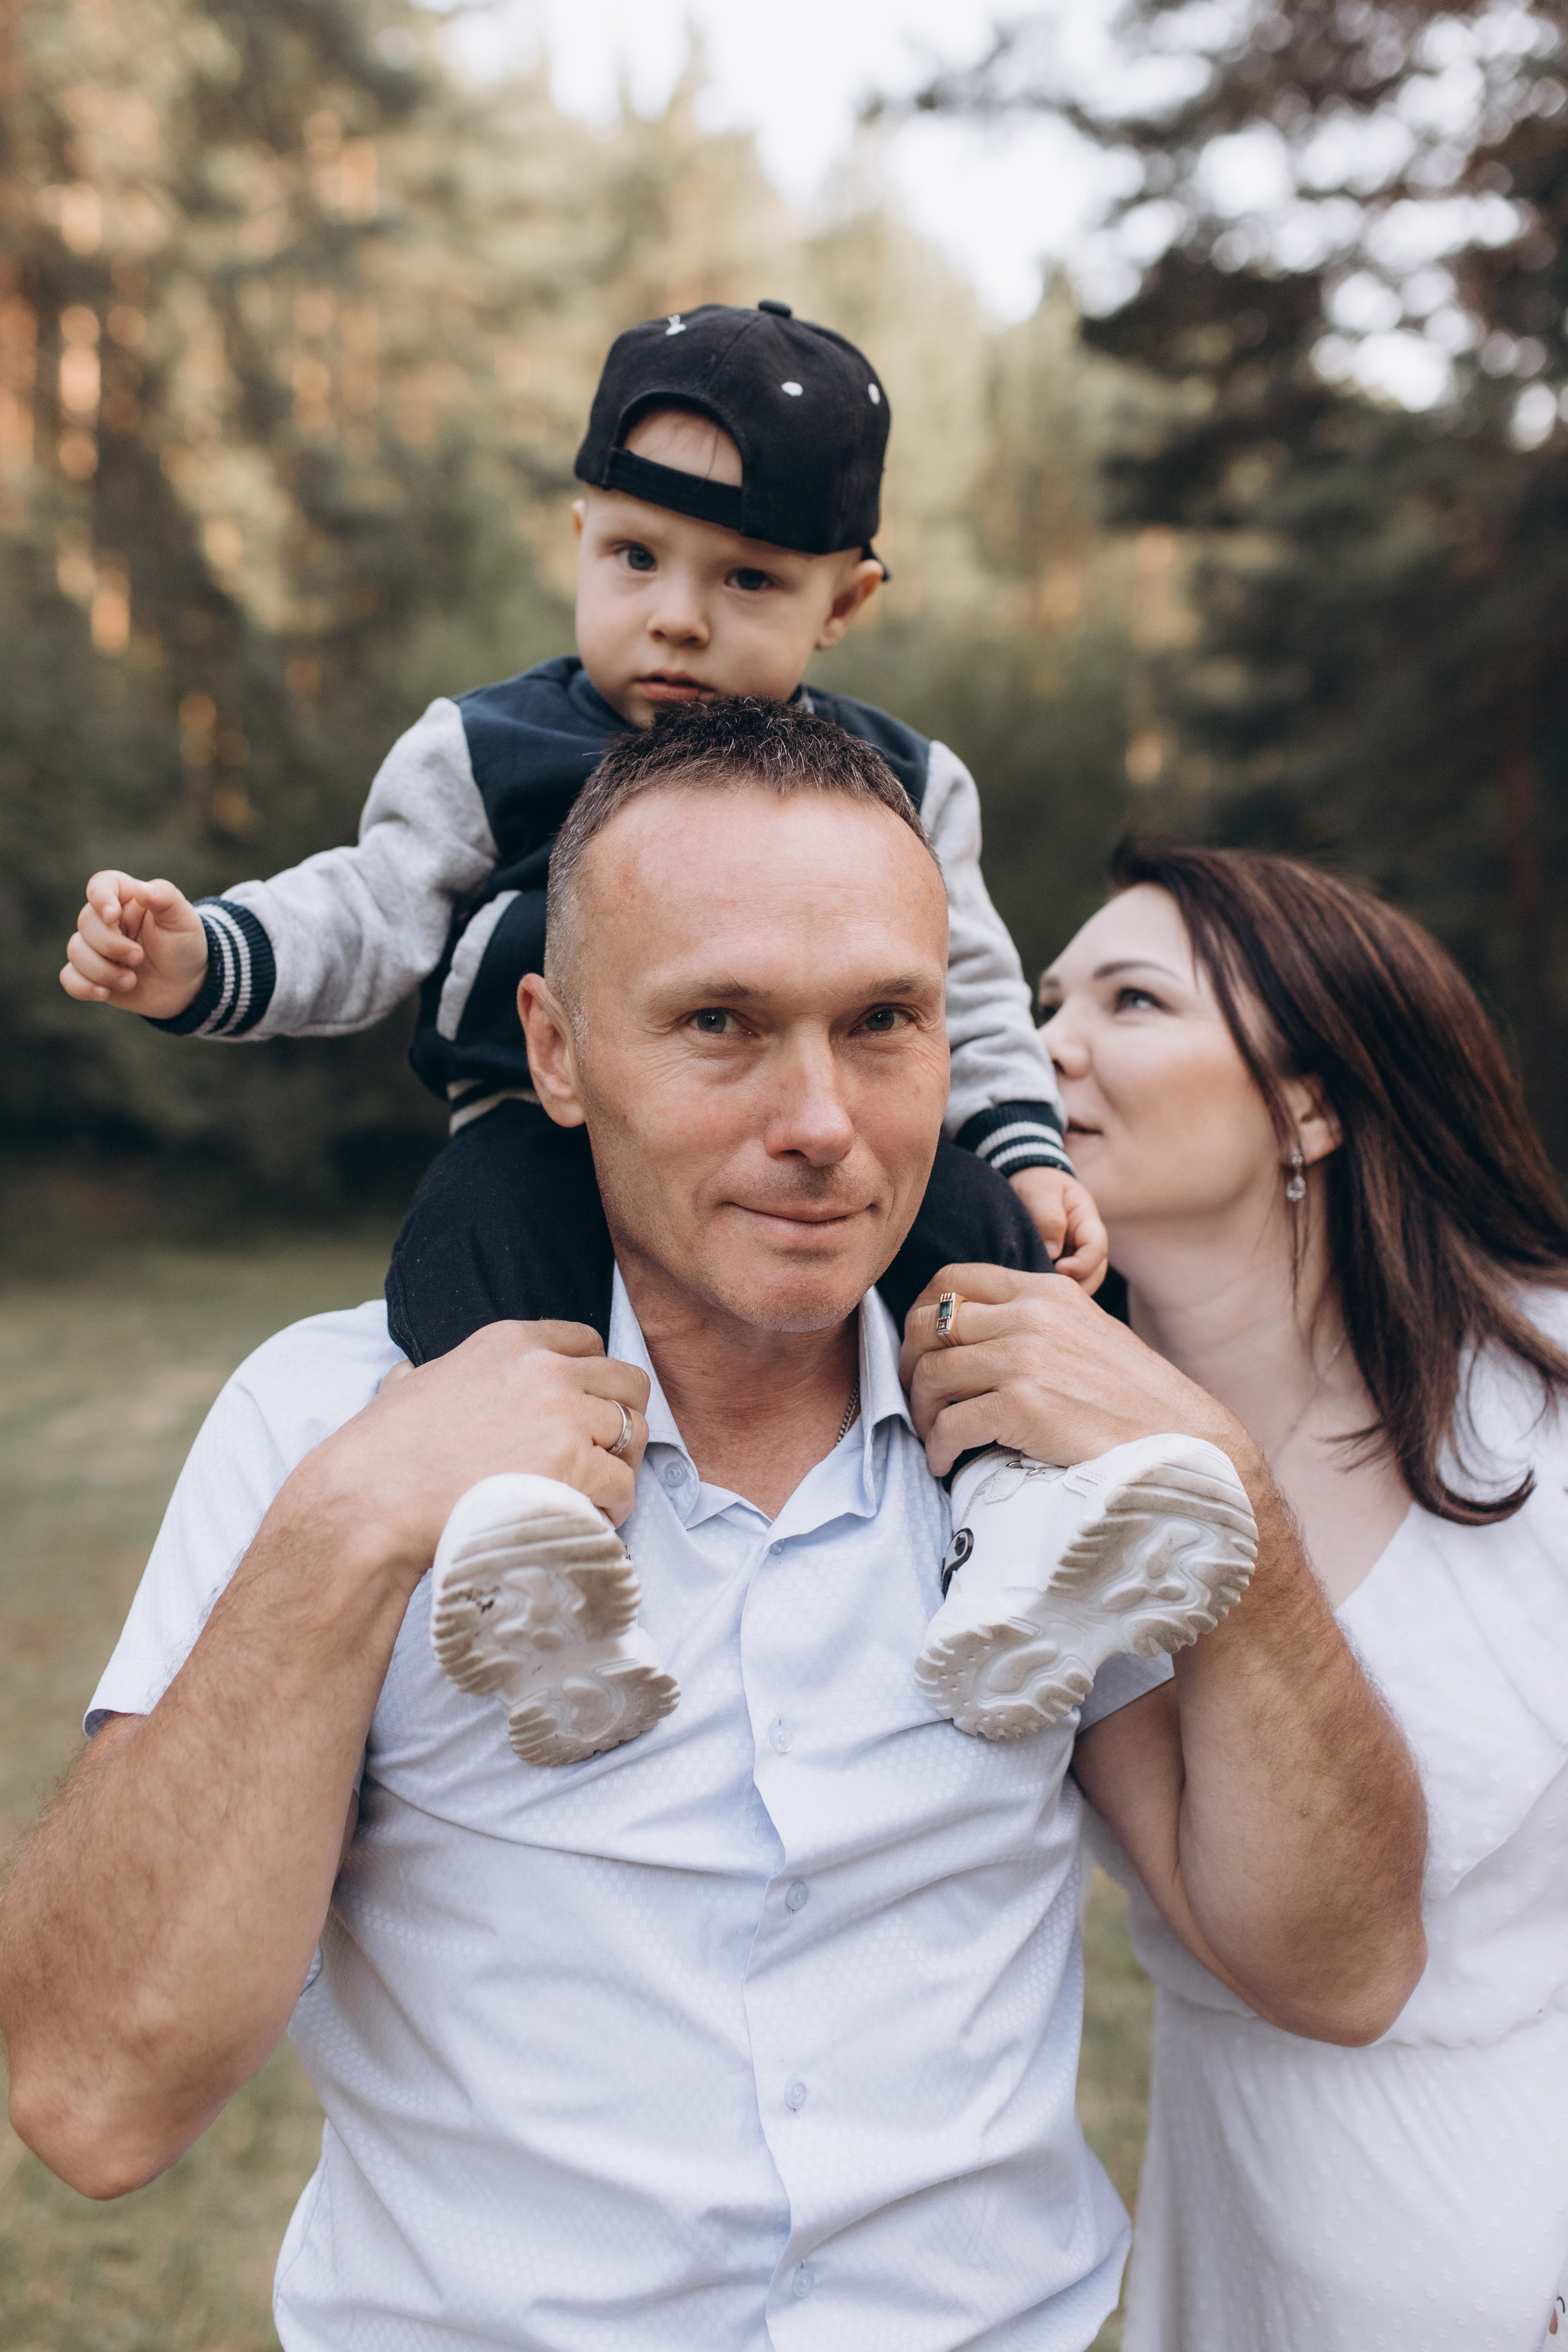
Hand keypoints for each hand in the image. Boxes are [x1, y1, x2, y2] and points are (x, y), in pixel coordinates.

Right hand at [61, 872, 209, 1016]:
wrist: (188, 985)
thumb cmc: (185, 946)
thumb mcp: (184, 919)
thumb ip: (166, 897)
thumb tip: (142, 889)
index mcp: (127, 899)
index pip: (101, 885)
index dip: (100, 898)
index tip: (112, 916)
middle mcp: (106, 921)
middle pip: (86, 922)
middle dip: (111, 945)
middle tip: (138, 957)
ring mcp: (96, 948)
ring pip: (75, 951)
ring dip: (102, 970)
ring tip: (130, 981)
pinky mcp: (91, 975)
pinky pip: (69, 977)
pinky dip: (82, 986)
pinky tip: (104, 993)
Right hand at [301, 1321, 652, 1589]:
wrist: (369, 1502)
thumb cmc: (379, 1453)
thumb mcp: (405, 1388)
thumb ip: (425, 1376)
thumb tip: (409, 1377)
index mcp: (509, 1342)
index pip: (587, 1342)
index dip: (593, 1381)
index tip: (584, 1414)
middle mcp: (545, 1369)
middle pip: (628, 1383)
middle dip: (621, 1421)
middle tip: (601, 1458)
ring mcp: (562, 1415)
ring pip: (634, 1433)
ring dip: (619, 1467)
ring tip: (594, 1496)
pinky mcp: (571, 1465)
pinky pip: (622, 1484)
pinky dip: (613, 1507)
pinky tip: (587, 1520)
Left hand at [899, 1262, 1250, 1479]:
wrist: (1183, 1443)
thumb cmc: (1135, 1399)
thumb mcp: (1086, 1333)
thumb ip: (1036, 1322)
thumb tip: (975, 1334)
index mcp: (1045, 1290)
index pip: (953, 1279)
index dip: (922, 1313)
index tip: (922, 1350)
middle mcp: (1029, 1315)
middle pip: (928, 1326)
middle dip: (911, 1366)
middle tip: (919, 1399)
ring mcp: (1023, 1359)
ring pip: (930, 1376)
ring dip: (922, 1414)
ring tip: (935, 1437)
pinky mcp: (1021, 1407)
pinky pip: (948, 1425)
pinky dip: (938, 1449)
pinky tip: (948, 1463)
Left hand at [1007, 1167, 1108, 1292]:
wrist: (1026, 1181)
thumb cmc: (1036, 1182)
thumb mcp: (1041, 1191)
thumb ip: (1049, 1217)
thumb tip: (1052, 1253)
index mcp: (1087, 1221)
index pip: (1097, 1248)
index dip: (1083, 1264)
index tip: (1059, 1269)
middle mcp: (1085, 1242)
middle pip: (1094, 1273)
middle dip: (1076, 1286)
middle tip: (1047, 1290)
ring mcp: (1074, 1255)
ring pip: (1081, 1282)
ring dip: (1064, 1291)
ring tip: (1039, 1292)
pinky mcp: (1060, 1265)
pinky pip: (1063, 1284)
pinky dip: (1052, 1291)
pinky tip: (1035, 1292)